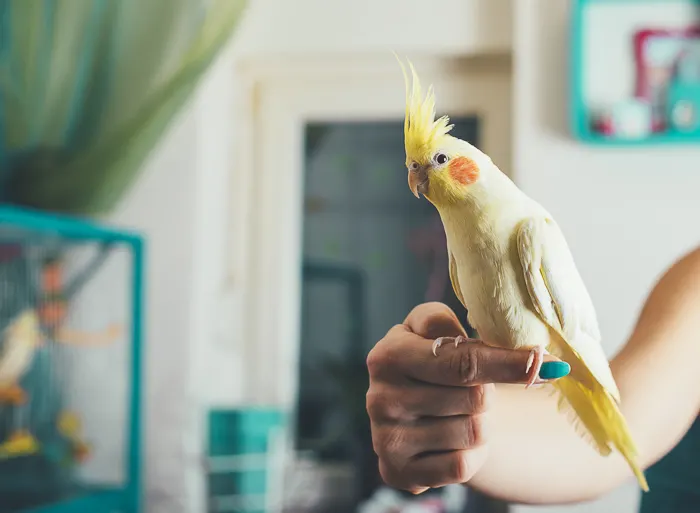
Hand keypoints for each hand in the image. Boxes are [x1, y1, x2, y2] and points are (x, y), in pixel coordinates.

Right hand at [366, 302, 568, 493]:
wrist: (408, 409)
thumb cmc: (429, 360)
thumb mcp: (431, 328)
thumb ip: (467, 324)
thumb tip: (530, 356)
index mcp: (388, 356)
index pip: (462, 362)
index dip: (507, 364)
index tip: (544, 364)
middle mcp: (379, 398)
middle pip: (475, 398)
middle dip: (486, 392)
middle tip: (471, 387)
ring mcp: (387, 439)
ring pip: (474, 433)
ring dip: (481, 423)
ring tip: (458, 412)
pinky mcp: (399, 472)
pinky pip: (462, 466)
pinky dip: (471, 454)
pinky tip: (452, 440)